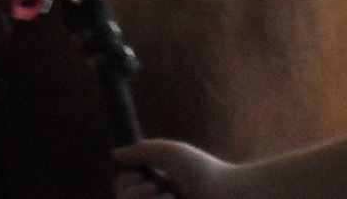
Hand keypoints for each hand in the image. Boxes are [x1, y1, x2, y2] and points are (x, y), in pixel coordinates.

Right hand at [115, 138, 233, 198]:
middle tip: (157, 188)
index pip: (122, 189)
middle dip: (134, 195)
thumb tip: (115, 154)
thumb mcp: (171, 153)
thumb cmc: (205, 172)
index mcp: (154, 185)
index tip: (142, 177)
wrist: (232, 196)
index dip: (125, 184)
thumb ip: (142, 151)